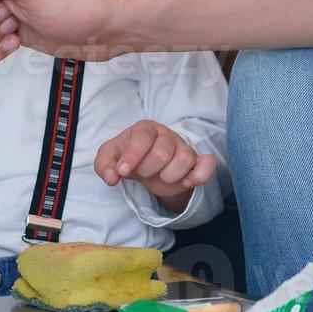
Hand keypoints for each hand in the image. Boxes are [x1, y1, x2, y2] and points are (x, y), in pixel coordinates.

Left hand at [95, 120, 216, 210]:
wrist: (147, 165)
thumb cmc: (129, 157)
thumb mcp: (110, 158)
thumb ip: (104, 165)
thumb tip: (111, 177)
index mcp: (145, 128)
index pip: (142, 138)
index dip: (131, 157)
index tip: (122, 172)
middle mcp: (167, 135)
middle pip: (161, 153)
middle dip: (148, 170)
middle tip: (143, 173)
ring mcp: (184, 147)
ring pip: (184, 160)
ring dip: (169, 176)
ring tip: (161, 177)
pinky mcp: (197, 161)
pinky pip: (208, 164)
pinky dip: (199, 175)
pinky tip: (186, 182)